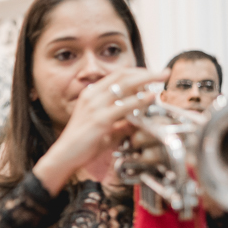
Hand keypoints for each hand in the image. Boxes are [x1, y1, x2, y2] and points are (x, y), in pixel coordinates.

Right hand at [33, 68, 166, 195]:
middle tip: (163, 73)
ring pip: (125, 85)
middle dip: (146, 72)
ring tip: (161, 80)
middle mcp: (92, 95)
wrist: (64, 156)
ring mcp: (95, 106)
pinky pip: (124, 106)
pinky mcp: (100, 119)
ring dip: (147, 80)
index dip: (137, 72)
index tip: (152, 75)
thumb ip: (121, 123)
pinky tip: (150, 98)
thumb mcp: (104, 128)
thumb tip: (138, 122)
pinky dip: (140, 100)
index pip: (117, 75)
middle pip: (123, 75)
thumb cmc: (82, 144)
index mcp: (91, 94)